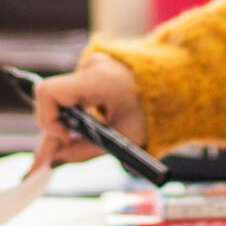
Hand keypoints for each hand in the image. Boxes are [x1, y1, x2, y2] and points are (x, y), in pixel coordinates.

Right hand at [29, 54, 147, 166]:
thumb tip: (55, 160)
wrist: (179, 88)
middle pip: (52, 99)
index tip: (64, 138)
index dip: (47, 119)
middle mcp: (90, 67)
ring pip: (62, 99)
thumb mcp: (123, 138)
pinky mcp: (94, 70)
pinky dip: (73, 113)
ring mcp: (91, 65)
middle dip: (53, 131)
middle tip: (47, 160)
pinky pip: (73, 94)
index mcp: (98, 80)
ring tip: (68, 146)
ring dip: (63, 123)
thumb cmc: (157, 112)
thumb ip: (85, 150)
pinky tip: (80, 129)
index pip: (49, 92)